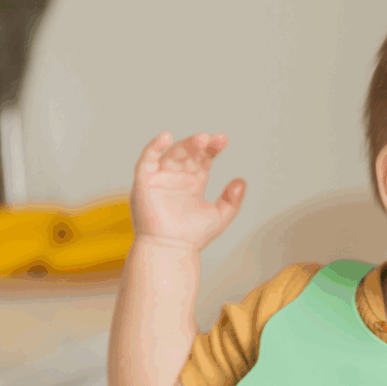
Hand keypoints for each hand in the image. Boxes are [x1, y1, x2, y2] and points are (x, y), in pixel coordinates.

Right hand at [129, 131, 245, 250]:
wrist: (171, 249)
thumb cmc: (192, 237)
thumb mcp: (219, 216)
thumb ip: (232, 200)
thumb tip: (241, 181)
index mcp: (193, 184)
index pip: (202, 159)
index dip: (212, 149)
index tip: (223, 140)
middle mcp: (176, 178)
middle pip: (189, 153)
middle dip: (201, 144)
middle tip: (213, 139)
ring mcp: (160, 178)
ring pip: (173, 153)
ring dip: (185, 144)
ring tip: (201, 139)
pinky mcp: (145, 181)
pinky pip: (147, 159)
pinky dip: (154, 146)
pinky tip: (167, 137)